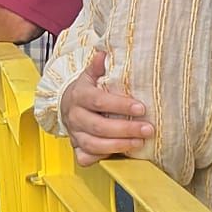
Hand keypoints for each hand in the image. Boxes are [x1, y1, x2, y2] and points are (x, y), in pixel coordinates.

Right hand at [60, 50, 153, 165]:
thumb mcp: (89, 76)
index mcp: (79, 96)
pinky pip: (86, 158)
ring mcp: (74, 134)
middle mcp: (74, 116)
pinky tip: (117, 155)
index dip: (121, 106)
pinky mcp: (76, 148)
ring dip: (119, 145)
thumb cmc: (84, 92)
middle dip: (125, 129)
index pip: (99, 101)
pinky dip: (100, 158)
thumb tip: (103, 53)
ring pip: (94, 144)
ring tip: (139, 143)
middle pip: (99, 126)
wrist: (64, 106)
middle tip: (147, 129)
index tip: (141, 108)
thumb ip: (97, 67)